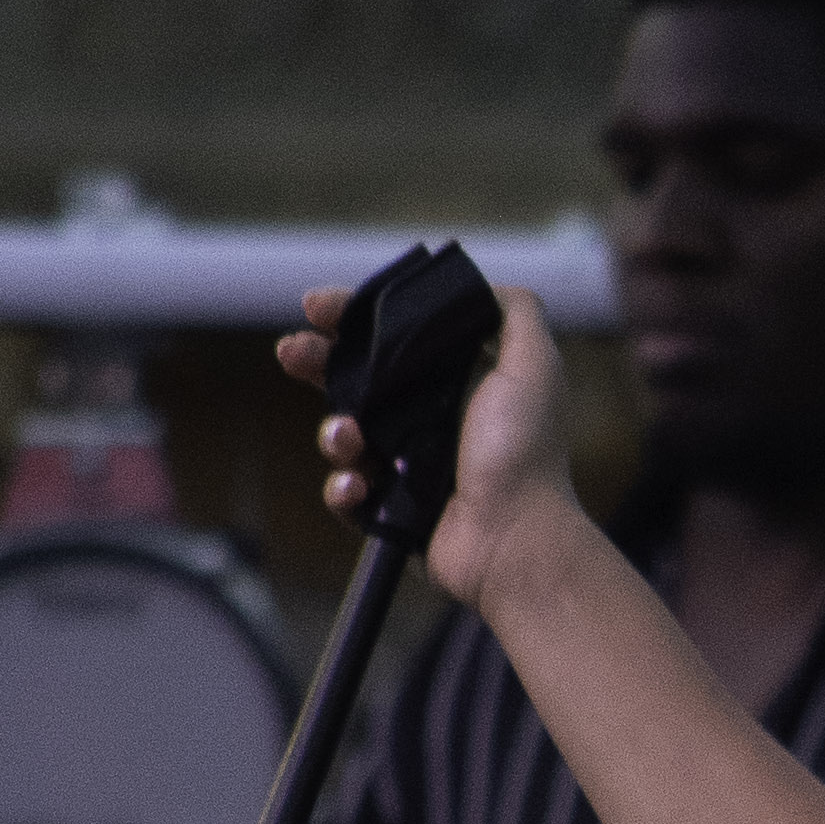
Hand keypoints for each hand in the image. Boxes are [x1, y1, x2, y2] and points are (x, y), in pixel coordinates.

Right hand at [278, 280, 573, 612]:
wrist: (515, 537)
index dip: (352, 320)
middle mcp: (428, 419)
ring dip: (334, 432)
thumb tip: (482, 286)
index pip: (392, 341)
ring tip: (350, 437)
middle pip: (353, 381)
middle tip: (292, 351)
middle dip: (317, 363)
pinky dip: (343, 489)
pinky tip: (358, 486)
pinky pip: (346, 493)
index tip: (317, 305)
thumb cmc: (523, 453)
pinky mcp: (391, 511)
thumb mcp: (532, 367)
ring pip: (342, 436)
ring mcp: (406, 467)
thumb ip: (515, 316)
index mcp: (454, 382)